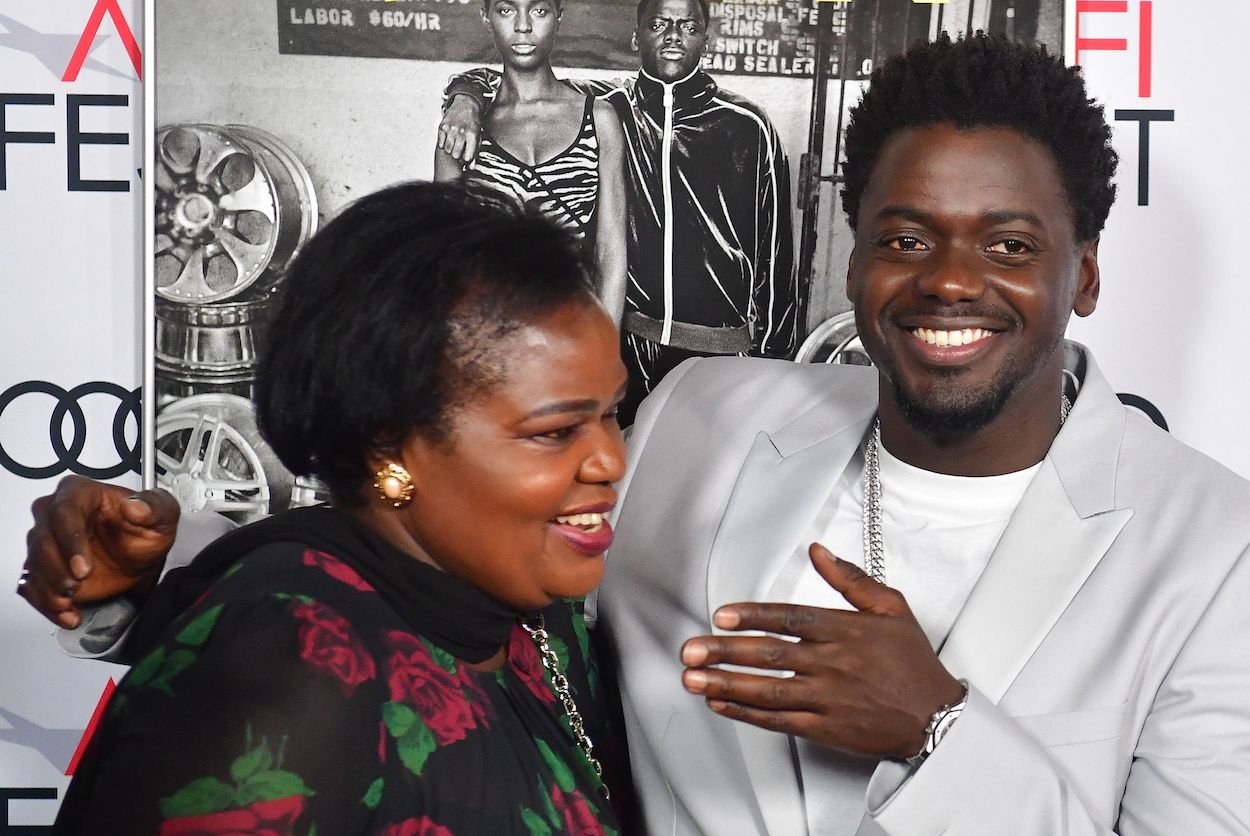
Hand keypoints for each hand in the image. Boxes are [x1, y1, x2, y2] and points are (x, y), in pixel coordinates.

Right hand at [18, 476, 179, 628]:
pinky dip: (46, 604)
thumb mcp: (163, 516)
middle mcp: (56, 514)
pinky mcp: (43, 568)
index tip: (82, 566)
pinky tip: (67, 613)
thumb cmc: (145, 531)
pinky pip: (32, 586)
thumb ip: (154, 506)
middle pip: (42, 538)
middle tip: (75, 586)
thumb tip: (135, 505)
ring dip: (48, 588)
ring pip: (33, 563)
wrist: (139, 558)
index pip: (64, 511)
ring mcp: (47, 542)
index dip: (70, 540)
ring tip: (69, 601)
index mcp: (81, 493)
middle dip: (55, 567)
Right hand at [437, 95, 482, 161]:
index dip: (466, 160)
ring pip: (447, 150)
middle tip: (459, 149)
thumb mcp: (478, 136)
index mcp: (472, 135)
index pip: (467, 157)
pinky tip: (449, 139)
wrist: (466, 105)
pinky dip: (444, 143)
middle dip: (457, 155)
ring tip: (455, 143)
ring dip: (450, 149)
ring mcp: (451, 129)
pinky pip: (440, 143)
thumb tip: (471, 167)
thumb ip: (475, 152)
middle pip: (455, 155)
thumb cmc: (473, 123)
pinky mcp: (442, 126)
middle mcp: (461, 132)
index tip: (466, 158)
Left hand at [680, 543, 964, 759]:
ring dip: (726, 684)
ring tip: (693, 678)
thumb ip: (850, 579)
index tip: (722, 616)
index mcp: (845, 630)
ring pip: (768, 690)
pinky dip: (747, 713)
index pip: (790, 618)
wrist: (937, 718)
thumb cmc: (913, 663)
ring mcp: (828, 699)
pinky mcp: (826, 728)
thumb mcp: (892, 608)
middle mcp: (832, 664)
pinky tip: (720, 704)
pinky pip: (779, 721)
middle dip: (725, 652)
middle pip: (770, 655)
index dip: (753, 616)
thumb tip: (819, 551)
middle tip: (691, 650)